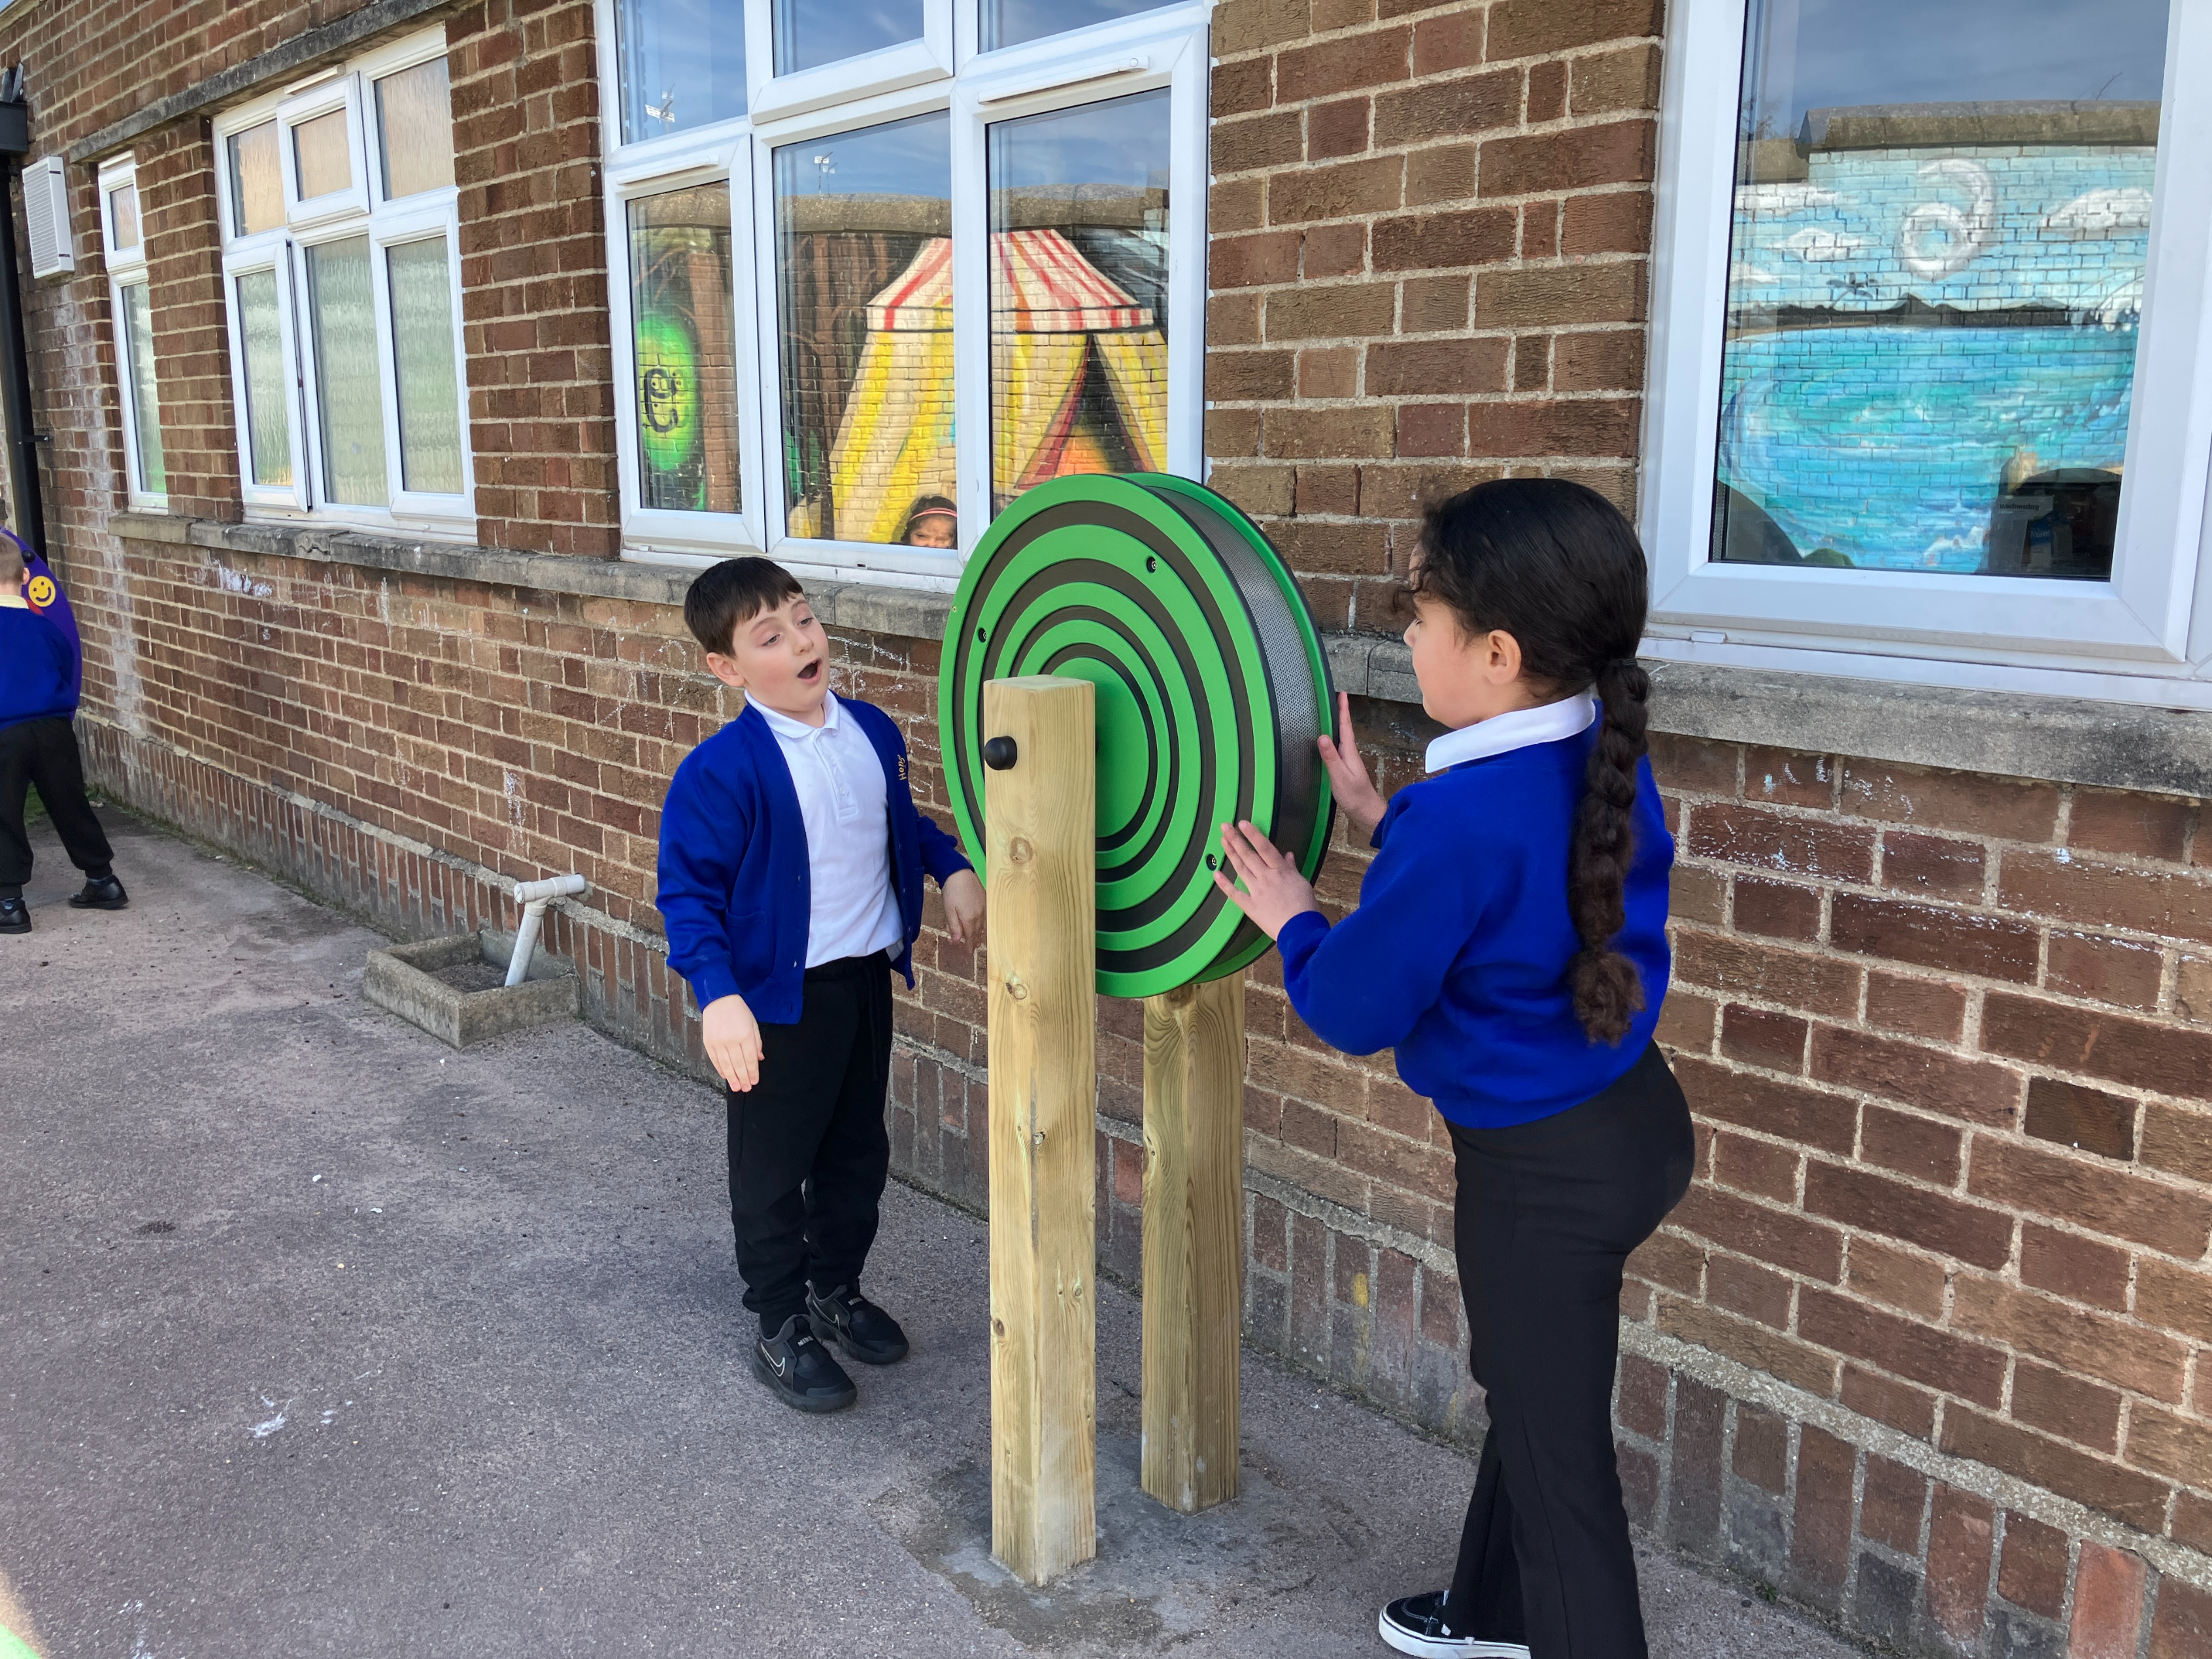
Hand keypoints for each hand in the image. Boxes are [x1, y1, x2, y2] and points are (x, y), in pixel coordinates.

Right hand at [702, 994, 762, 1092]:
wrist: (719, 999)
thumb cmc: (739, 1011)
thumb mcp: (753, 1024)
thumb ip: (757, 1043)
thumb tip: (759, 1059)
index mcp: (745, 1035)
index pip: (750, 1059)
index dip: (753, 1072)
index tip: (754, 1081)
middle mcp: (732, 1040)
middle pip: (739, 1065)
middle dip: (743, 1079)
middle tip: (746, 1088)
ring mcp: (719, 1042)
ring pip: (726, 1065)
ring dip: (732, 1078)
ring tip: (736, 1087)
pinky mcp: (709, 1042)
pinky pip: (715, 1060)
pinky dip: (720, 1069)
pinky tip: (725, 1076)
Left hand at [941, 868, 985, 942]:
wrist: (960, 873)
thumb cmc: (952, 891)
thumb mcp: (949, 910)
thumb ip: (954, 926)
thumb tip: (957, 942)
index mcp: (969, 918)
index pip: (971, 937)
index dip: (970, 946)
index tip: (969, 953)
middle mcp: (979, 915)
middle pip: (978, 933)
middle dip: (975, 941)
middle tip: (973, 948)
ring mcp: (983, 907)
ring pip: (983, 926)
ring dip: (980, 934)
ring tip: (978, 940)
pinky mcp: (985, 901)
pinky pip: (986, 917)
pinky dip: (984, 924)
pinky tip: (982, 925)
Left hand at [1212, 820, 1319, 941]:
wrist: (1301, 930)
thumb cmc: (1305, 907)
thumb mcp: (1302, 883)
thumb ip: (1291, 869)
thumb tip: (1288, 855)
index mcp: (1281, 871)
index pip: (1265, 848)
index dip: (1253, 834)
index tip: (1242, 823)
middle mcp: (1267, 878)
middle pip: (1249, 855)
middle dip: (1236, 839)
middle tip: (1225, 827)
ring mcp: (1257, 891)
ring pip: (1241, 869)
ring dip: (1231, 854)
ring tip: (1223, 841)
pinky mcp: (1250, 906)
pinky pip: (1235, 893)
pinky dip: (1224, 884)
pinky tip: (1216, 874)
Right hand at [1317, 691, 1386, 835]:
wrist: (1367, 813)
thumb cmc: (1355, 796)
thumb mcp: (1340, 776)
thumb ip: (1331, 757)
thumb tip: (1322, 736)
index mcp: (1349, 752)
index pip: (1345, 726)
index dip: (1343, 710)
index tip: (1342, 694)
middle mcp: (1350, 754)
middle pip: (1344, 729)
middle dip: (1339, 713)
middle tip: (1335, 698)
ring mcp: (1348, 762)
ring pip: (1341, 738)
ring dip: (1337, 725)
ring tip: (1330, 714)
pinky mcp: (1345, 770)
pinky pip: (1337, 749)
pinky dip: (1333, 740)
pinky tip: (1328, 742)